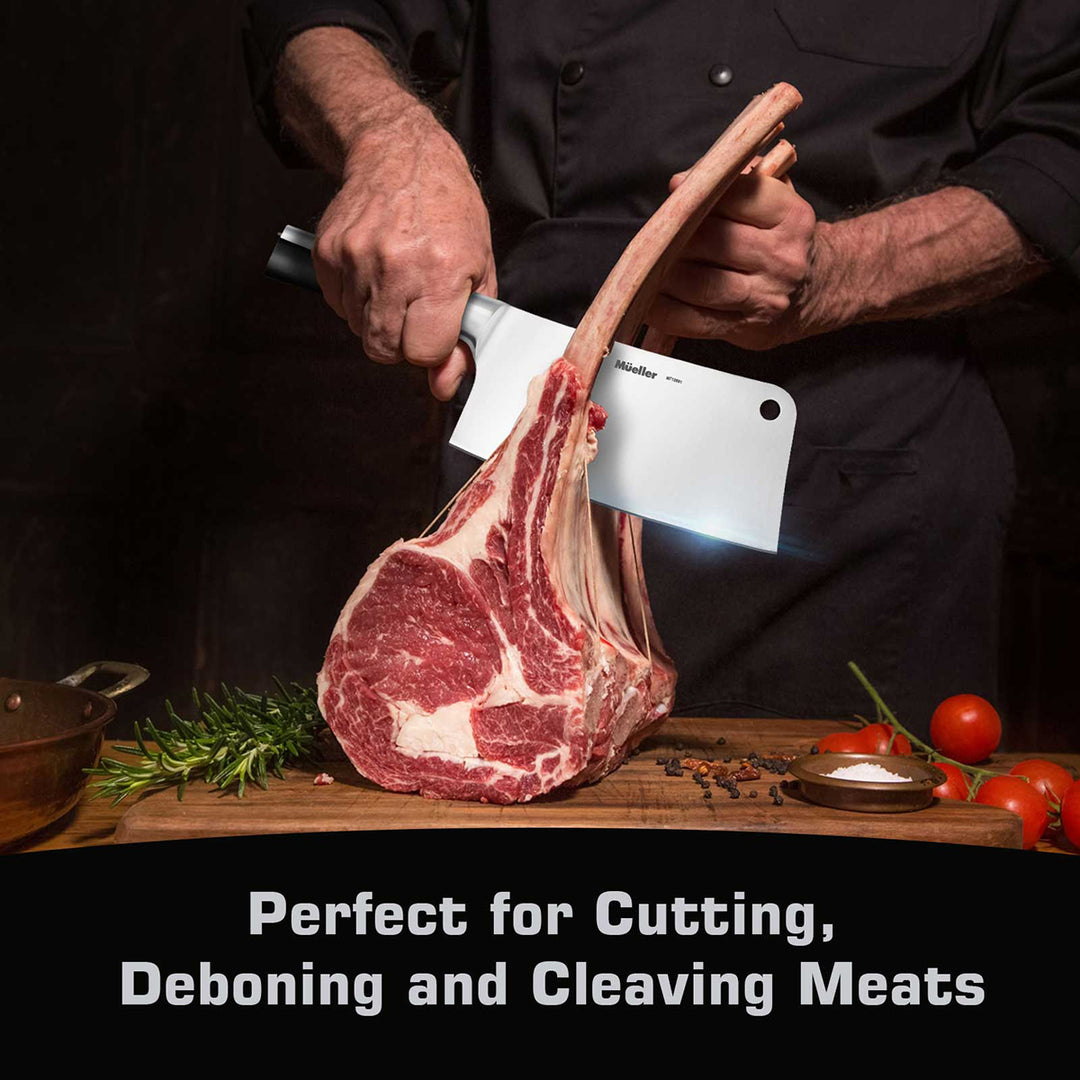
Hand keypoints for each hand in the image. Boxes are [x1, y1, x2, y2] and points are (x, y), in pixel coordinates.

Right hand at [313, 105, 496, 398]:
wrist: (401, 155)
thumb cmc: (448, 210)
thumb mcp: (478, 269)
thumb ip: (466, 333)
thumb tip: (444, 384)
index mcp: (441, 272)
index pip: (423, 351)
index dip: (430, 350)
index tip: (436, 333)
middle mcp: (396, 265)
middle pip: (385, 349)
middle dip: (402, 344)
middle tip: (415, 314)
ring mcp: (357, 257)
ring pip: (359, 330)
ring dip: (378, 319)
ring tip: (396, 284)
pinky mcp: (328, 251)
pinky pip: (337, 305)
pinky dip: (354, 300)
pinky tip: (374, 272)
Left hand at [648, 170, 816, 349]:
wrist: (816, 288)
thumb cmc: (780, 237)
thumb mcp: (772, 199)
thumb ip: (732, 184)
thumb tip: (682, 184)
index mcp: (791, 217)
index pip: (738, 196)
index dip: (701, 193)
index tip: (677, 193)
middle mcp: (783, 258)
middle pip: (713, 241)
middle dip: (676, 236)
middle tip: (655, 234)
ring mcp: (766, 297)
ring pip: (701, 284)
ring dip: (666, 275)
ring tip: (648, 266)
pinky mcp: (747, 329)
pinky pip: (695, 321)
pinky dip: (665, 311)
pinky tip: (650, 300)